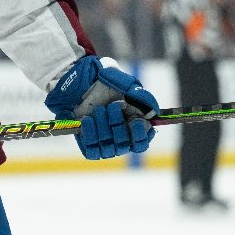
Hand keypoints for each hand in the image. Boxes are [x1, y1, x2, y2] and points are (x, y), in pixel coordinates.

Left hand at [44, 56, 158, 159]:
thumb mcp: (125, 85)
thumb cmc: (106, 84)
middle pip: (124, 145)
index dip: (140, 135)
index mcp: (133, 127)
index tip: (137, 121)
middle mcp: (120, 138)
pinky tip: (87, 120)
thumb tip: (153, 112)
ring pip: (108, 148)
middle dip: (117, 124)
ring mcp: (105, 143)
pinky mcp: (88, 145)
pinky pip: (92, 151)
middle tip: (112, 106)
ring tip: (98, 110)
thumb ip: (142, 97)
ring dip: (103, 128)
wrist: (81, 84)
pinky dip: (90, 135)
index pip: (141, 143)